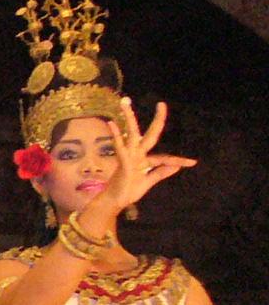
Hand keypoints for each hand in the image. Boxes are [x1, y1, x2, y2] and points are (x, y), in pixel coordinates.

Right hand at [102, 98, 195, 214]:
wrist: (114, 202)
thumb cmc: (128, 192)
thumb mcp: (148, 182)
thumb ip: (160, 173)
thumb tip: (177, 166)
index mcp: (144, 161)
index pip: (164, 157)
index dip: (178, 160)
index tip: (192, 162)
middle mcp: (137, 155)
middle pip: (149, 134)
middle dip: (157, 119)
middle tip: (162, 104)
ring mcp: (129, 156)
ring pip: (131, 133)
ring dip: (128, 118)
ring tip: (124, 103)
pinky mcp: (123, 161)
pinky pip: (121, 147)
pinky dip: (115, 136)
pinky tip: (111, 123)